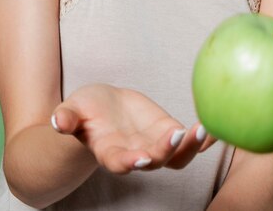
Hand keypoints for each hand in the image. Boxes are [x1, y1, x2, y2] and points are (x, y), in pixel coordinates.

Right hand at [51, 83, 216, 173]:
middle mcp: (135, 154)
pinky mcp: (167, 132)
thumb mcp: (72, 110)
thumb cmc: (83, 110)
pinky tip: (215, 127)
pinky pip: (188, 140)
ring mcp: (154, 145)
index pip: (120, 162)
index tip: (140, 158)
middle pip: (154, 160)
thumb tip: (56, 121)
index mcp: (109, 151)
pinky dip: (202, 138)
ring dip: (190, 147)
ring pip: (176, 156)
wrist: (100, 110)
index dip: (130, 162)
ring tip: (202, 130)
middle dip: (166, 151)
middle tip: (178, 136)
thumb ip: (66, 118)